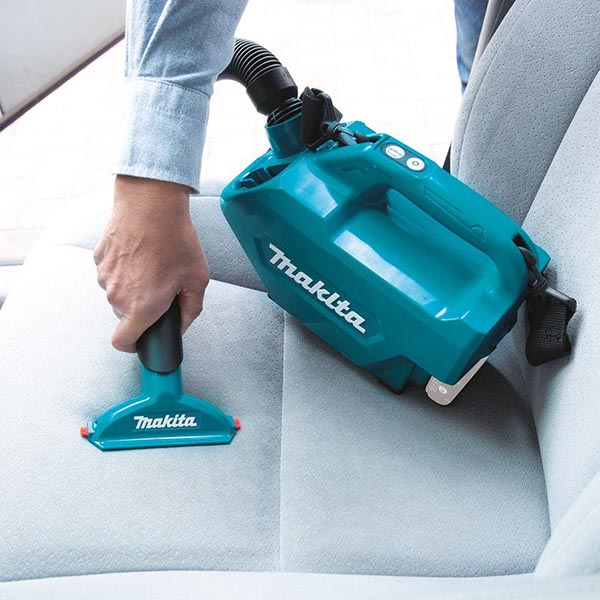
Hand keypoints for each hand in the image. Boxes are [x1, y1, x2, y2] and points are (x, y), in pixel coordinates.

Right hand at [94, 175, 209, 351]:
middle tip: (161, 287)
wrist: (150, 204)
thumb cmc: (175, 240)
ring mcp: (104, 277)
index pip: (123, 343)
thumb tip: (182, 324)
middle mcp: (117, 296)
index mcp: (142, 307)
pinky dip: (123, 269)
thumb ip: (191, 309)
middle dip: (142, 308)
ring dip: (132, 286)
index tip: (144, 338)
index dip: (134, 344)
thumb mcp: (197, 279)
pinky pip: (111, 274)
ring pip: (117, 294)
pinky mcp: (98, 259)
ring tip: (152, 264)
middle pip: (125, 316)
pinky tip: (139, 252)